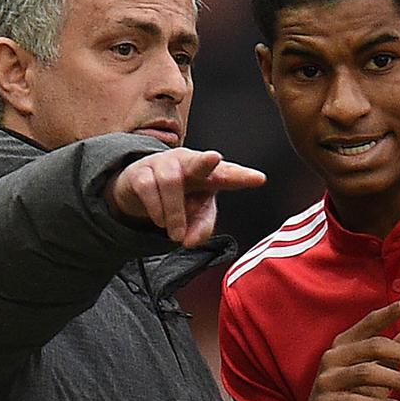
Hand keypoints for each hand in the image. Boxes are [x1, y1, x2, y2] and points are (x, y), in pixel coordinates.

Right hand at [107, 148, 265, 246]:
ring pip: (170, 183)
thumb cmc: (178, 198)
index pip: (228, 174)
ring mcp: (163, 164)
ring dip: (174, 214)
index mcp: (209, 173)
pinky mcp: (141, 172)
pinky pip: (149, 189)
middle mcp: (188, 163)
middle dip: (206, 160)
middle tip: (214, 158)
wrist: (139, 190)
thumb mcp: (195, 215)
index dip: (242, 176)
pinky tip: (159, 220)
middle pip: (198, 160)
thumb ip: (201, 228)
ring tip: (175, 234)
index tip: (260, 179)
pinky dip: (156, 210)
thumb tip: (189, 242)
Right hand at [287, 298, 399, 400]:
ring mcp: (326, 380)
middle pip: (373, 346)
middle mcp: (332, 358)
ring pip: (366, 373)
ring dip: (398, 380)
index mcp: (343, 346)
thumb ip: (390, 357)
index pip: (368, 323)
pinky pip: (354, 400)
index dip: (389, 313)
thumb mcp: (374, 379)